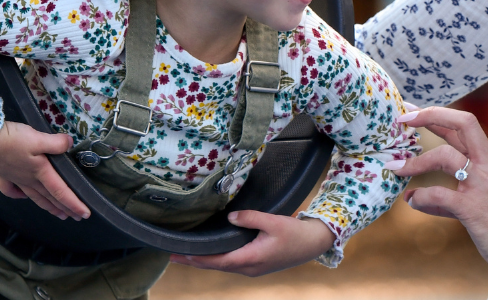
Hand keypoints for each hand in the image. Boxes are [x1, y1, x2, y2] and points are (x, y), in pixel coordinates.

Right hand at [0, 121, 90, 219]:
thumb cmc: (10, 140)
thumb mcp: (37, 138)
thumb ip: (55, 143)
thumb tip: (69, 144)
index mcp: (40, 173)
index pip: (61, 192)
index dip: (74, 203)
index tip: (85, 214)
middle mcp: (29, 180)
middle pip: (50, 198)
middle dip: (64, 208)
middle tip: (76, 218)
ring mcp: (15, 178)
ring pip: (35, 196)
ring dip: (48, 206)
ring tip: (58, 214)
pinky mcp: (3, 173)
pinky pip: (12, 190)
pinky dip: (18, 195)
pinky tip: (22, 196)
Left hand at [167, 210, 336, 275]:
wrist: (314, 244)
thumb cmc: (295, 233)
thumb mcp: (273, 221)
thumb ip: (249, 218)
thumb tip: (230, 217)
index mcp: (250, 259)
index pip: (215, 261)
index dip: (194, 259)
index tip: (175, 256)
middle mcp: (249, 268)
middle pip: (215, 266)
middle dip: (194, 261)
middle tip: (172, 255)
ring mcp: (253, 269)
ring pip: (223, 266)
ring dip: (205, 261)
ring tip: (187, 254)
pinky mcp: (257, 266)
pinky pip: (232, 264)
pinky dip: (218, 259)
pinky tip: (210, 253)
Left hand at [392, 106, 487, 277]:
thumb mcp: (480, 204)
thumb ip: (446, 198)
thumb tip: (412, 198)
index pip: (465, 125)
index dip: (438, 115)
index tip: (412, 113)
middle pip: (463, 123)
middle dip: (430, 115)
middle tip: (402, 119)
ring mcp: (482, 185)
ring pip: (445, 155)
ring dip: (415, 162)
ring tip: (395, 168)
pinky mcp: (474, 208)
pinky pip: (439, 194)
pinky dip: (421, 197)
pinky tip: (412, 202)